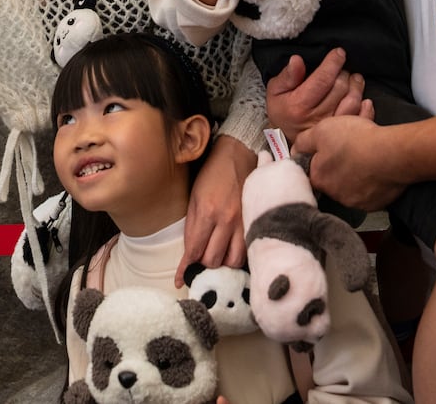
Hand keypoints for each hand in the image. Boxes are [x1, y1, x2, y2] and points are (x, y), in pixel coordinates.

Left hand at [178, 134, 253, 284]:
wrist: (238, 155)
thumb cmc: (212, 174)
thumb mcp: (194, 196)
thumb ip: (192, 225)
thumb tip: (190, 252)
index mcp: (207, 212)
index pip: (194, 250)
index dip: (186, 268)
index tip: (180, 280)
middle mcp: (226, 220)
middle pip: (214, 260)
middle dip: (204, 267)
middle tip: (200, 264)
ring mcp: (243, 222)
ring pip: (234, 261)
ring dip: (223, 264)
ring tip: (217, 259)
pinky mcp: (254, 222)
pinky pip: (247, 250)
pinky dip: (238, 256)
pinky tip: (231, 254)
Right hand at [264, 49, 372, 140]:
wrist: (284, 138)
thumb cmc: (282, 110)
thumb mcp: (275, 91)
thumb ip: (287, 76)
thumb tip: (297, 60)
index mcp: (299, 105)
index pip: (322, 79)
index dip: (333, 63)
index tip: (339, 53)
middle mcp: (316, 117)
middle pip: (340, 88)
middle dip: (344, 73)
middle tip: (343, 68)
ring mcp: (330, 127)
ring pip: (352, 101)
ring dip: (356, 86)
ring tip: (353, 78)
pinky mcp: (340, 134)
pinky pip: (359, 117)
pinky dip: (364, 106)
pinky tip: (363, 97)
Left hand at [294, 115, 405, 211]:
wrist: (392, 154)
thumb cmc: (355, 140)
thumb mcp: (321, 130)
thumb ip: (304, 142)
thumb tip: (294, 150)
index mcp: (319, 178)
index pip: (311, 170)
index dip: (318, 158)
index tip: (327, 149)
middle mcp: (334, 195)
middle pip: (332, 178)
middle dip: (338, 163)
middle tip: (349, 146)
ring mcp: (356, 202)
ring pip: (351, 184)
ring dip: (355, 171)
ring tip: (365, 153)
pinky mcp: (375, 204)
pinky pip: (370, 191)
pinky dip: (372, 180)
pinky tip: (377, 166)